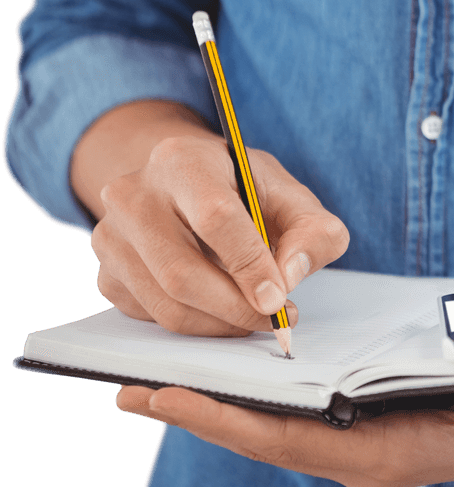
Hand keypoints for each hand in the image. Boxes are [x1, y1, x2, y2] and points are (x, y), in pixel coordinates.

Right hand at [73, 100, 349, 335]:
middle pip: (182, 272)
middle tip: (276, 318)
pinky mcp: (107, 275)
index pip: (215, 218)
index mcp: (183, 160)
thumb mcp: (293, 199)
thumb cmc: (248, 193)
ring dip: (221, 323)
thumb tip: (289, 276)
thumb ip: (314, 232)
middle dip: (237, 307)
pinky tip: (224, 308)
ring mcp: (110, 236)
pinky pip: (153, 318)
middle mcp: (133, 194)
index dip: (249, 265)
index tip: (280, 299)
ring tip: (257, 315)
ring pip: (166, 304)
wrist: (191, 187)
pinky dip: (198, 325)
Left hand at [115, 370, 453, 486]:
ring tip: (178, 369)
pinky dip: (272, 389)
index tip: (158, 394)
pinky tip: (255, 361)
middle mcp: (377, 453)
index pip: (291, 441)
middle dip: (204, 412)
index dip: (221, 420)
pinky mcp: (388, 417)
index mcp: (397, 452)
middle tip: (134, 382)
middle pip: (273, 436)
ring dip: (232, 401)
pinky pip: (314, 408)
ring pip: (289, 424)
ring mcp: (380, 438)